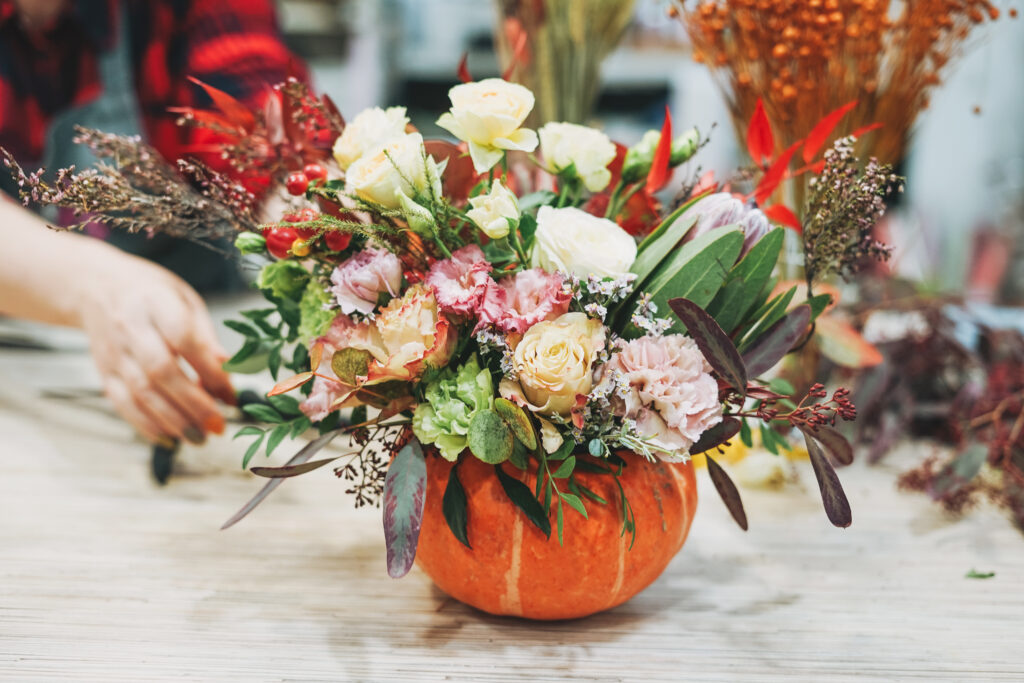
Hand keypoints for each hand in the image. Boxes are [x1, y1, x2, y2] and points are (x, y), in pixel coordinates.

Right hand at [76, 251, 234, 443]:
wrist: (96, 286)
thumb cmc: (151, 293)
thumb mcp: (184, 299)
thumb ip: (205, 334)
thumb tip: (227, 367)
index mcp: (156, 303)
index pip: (183, 338)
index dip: (208, 369)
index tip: (231, 392)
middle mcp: (130, 328)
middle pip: (161, 370)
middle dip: (193, 403)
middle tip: (218, 425)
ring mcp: (114, 352)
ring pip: (141, 392)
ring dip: (173, 420)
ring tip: (200, 438)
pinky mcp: (104, 371)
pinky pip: (122, 403)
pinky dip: (147, 425)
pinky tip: (171, 437)